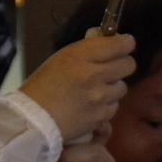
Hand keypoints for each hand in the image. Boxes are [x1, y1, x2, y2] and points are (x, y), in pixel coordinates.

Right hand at [19, 30, 135, 146]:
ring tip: (96, 89)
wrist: (33, 119)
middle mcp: (93, 75)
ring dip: (113, 86)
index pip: (118, 45)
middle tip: (112, 67)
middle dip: (123, 64)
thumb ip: (86, 51)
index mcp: (79, 56)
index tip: (125, 43)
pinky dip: (107, 104)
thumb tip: (108, 43)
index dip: (126, 43)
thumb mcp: (60, 59)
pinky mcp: (101, 116)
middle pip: (129, 65)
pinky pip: (114, 106)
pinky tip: (93, 105)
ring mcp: (100, 98)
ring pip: (122, 87)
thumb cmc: (42, 86)